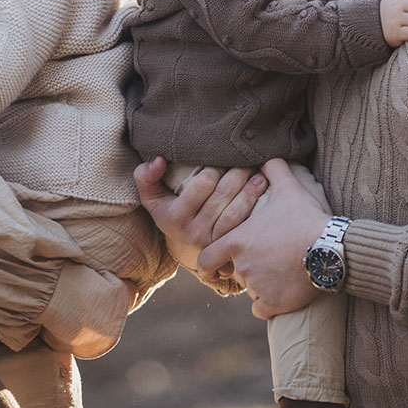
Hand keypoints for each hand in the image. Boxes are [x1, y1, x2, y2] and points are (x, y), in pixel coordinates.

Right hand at [134, 157, 267, 280]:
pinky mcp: (228, 247)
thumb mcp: (152, 198)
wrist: (184, 249)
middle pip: (223, 194)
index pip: (203, 183)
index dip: (216, 167)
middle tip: (248, 160)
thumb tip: (159, 160)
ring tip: (260, 173)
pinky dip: (255, 204)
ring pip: (237, 209)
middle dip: (238, 173)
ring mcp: (213, 242)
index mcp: (176, 216)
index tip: (223, 157)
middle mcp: (194, 231)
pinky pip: (244, 223)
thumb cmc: (170, 213)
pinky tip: (262, 189)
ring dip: (251, 188)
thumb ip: (145, 176)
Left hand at [198, 158, 326, 319]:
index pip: (206, 258)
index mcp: (237, 242)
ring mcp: (257, 287)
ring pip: (250, 291)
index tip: (215, 266)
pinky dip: (268, 304)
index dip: (210, 262)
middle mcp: (242, 267)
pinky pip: (262, 309)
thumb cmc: (306, 218)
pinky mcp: (273, 303)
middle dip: (244, 270)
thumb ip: (273, 170)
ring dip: (259, 285)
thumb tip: (267, 156)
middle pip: (234, 273)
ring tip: (279, 273)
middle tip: (263, 263)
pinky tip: (280, 293)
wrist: (331, 249)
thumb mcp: (288, 188)